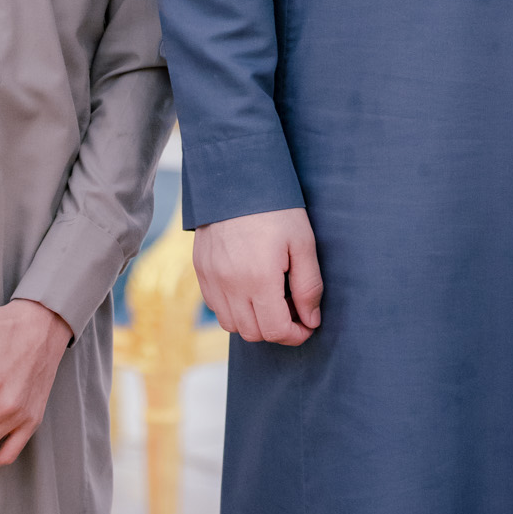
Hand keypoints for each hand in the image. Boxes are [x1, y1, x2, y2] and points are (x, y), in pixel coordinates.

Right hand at [193, 207, 322, 345]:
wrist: (237, 178)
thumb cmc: (275, 209)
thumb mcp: (303, 243)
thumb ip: (309, 286)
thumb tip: (311, 321)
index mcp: (259, 278)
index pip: (276, 330)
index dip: (296, 335)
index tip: (308, 325)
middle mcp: (230, 284)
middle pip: (253, 333)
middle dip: (277, 330)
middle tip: (293, 312)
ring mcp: (211, 278)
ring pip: (231, 325)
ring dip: (253, 323)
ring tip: (271, 301)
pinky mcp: (201, 270)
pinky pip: (215, 306)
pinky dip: (233, 309)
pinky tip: (249, 290)